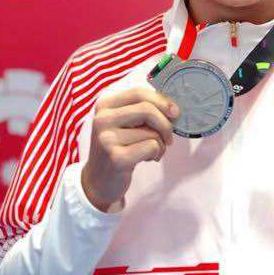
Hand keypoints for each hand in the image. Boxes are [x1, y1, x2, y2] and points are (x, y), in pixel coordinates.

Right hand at [81, 87, 179, 212]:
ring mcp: (107, 139)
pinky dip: (156, 153)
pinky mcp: (116, 158)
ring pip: (152, 132)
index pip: (139, 93)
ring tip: (152, 152)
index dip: (162, 101)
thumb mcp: (124, 124)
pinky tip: (147, 159)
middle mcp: (102, 119)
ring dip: (161, 144)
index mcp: (105, 105)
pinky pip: (151, 147)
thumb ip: (142, 111)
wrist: (98, 181)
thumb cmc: (119, 148)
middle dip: (166, 124)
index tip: (175, 113)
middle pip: (147, 109)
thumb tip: (173, 108)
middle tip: (169, 138)